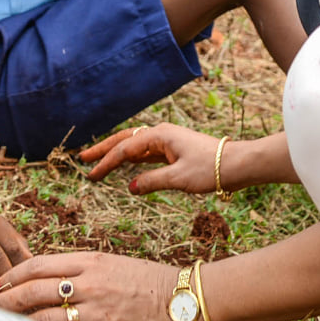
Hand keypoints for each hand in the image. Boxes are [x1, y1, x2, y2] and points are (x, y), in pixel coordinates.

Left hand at [0, 253, 185, 320]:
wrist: (183, 299)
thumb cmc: (145, 281)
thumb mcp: (110, 264)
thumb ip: (78, 269)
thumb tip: (43, 279)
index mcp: (89, 261)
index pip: (38, 265)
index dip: (12, 276)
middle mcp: (90, 284)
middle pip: (33, 291)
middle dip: (4, 302)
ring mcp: (97, 312)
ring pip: (43, 319)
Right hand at [81, 123, 223, 194]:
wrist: (236, 164)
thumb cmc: (210, 169)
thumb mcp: (179, 179)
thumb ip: (152, 181)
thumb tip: (131, 186)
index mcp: (160, 136)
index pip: (125, 149)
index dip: (106, 162)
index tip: (91, 175)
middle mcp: (161, 134)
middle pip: (126, 140)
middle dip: (104, 149)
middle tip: (83, 157)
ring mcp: (168, 142)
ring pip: (135, 145)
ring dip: (117, 153)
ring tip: (98, 161)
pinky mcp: (174, 151)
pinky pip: (147, 153)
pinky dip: (132, 159)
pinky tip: (126, 166)